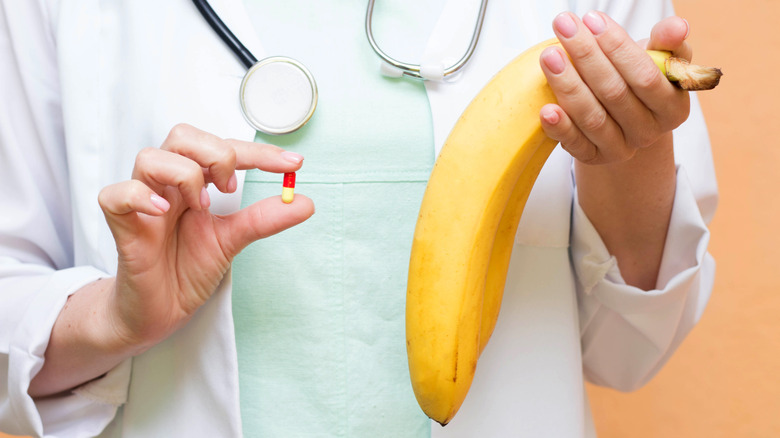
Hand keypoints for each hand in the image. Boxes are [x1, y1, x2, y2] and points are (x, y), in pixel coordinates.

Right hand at [98, 123, 313, 349]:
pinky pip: (115, 195)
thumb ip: (264, 219)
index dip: (259, 153)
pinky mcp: (121, 226)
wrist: (159, 311)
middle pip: (182, 136)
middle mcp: (168, 185)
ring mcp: (142, 203)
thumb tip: (306, 202)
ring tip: (201, 207)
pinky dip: (140, 196)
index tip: (294, 164)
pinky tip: (164, 212)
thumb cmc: (187, 268)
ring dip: (183, 175)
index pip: (224, 149)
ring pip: (150, 157)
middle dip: (215, 153)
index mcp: (194, 183)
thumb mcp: (233, 240)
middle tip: (230, 188)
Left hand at [539, 12, 691, 163]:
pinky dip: (560, 127)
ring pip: (592, 117)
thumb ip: (667, 42)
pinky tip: (545, 109)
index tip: (592, 20)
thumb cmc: (639, 79)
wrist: (622, 118)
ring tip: (548, 56)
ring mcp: (620, 148)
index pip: (645, 75)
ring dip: (568, 85)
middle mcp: (648, 132)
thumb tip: (677, 26)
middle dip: (586, 56)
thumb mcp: (659, 59)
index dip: (617, 47)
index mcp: (673, 107)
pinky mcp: (593, 157)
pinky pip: (575, 144)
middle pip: (614, 93)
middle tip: (563, 26)